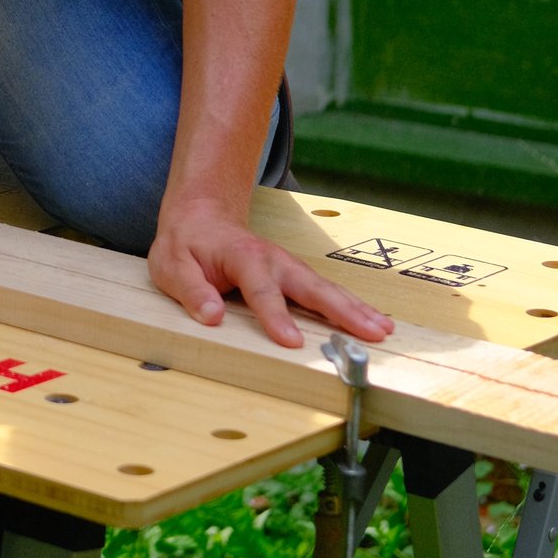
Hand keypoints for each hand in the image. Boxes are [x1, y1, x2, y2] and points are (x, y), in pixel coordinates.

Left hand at [149, 192, 394, 351]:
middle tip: (370, 332)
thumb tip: (212, 316)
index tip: (292, 342)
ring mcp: (288, 267)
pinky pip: (325, 292)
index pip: (261, 290)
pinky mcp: (295, 276)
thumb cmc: (187, 244)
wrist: (201, 215)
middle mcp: (273, 260)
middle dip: (342, 310)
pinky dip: (350, 306)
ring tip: (383, 330)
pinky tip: (372, 322)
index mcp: (242, 257)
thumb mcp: (173, 265)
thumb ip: (192, 290)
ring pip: (325, 288)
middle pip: (311, 287)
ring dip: (355, 308)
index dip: (276, 316)